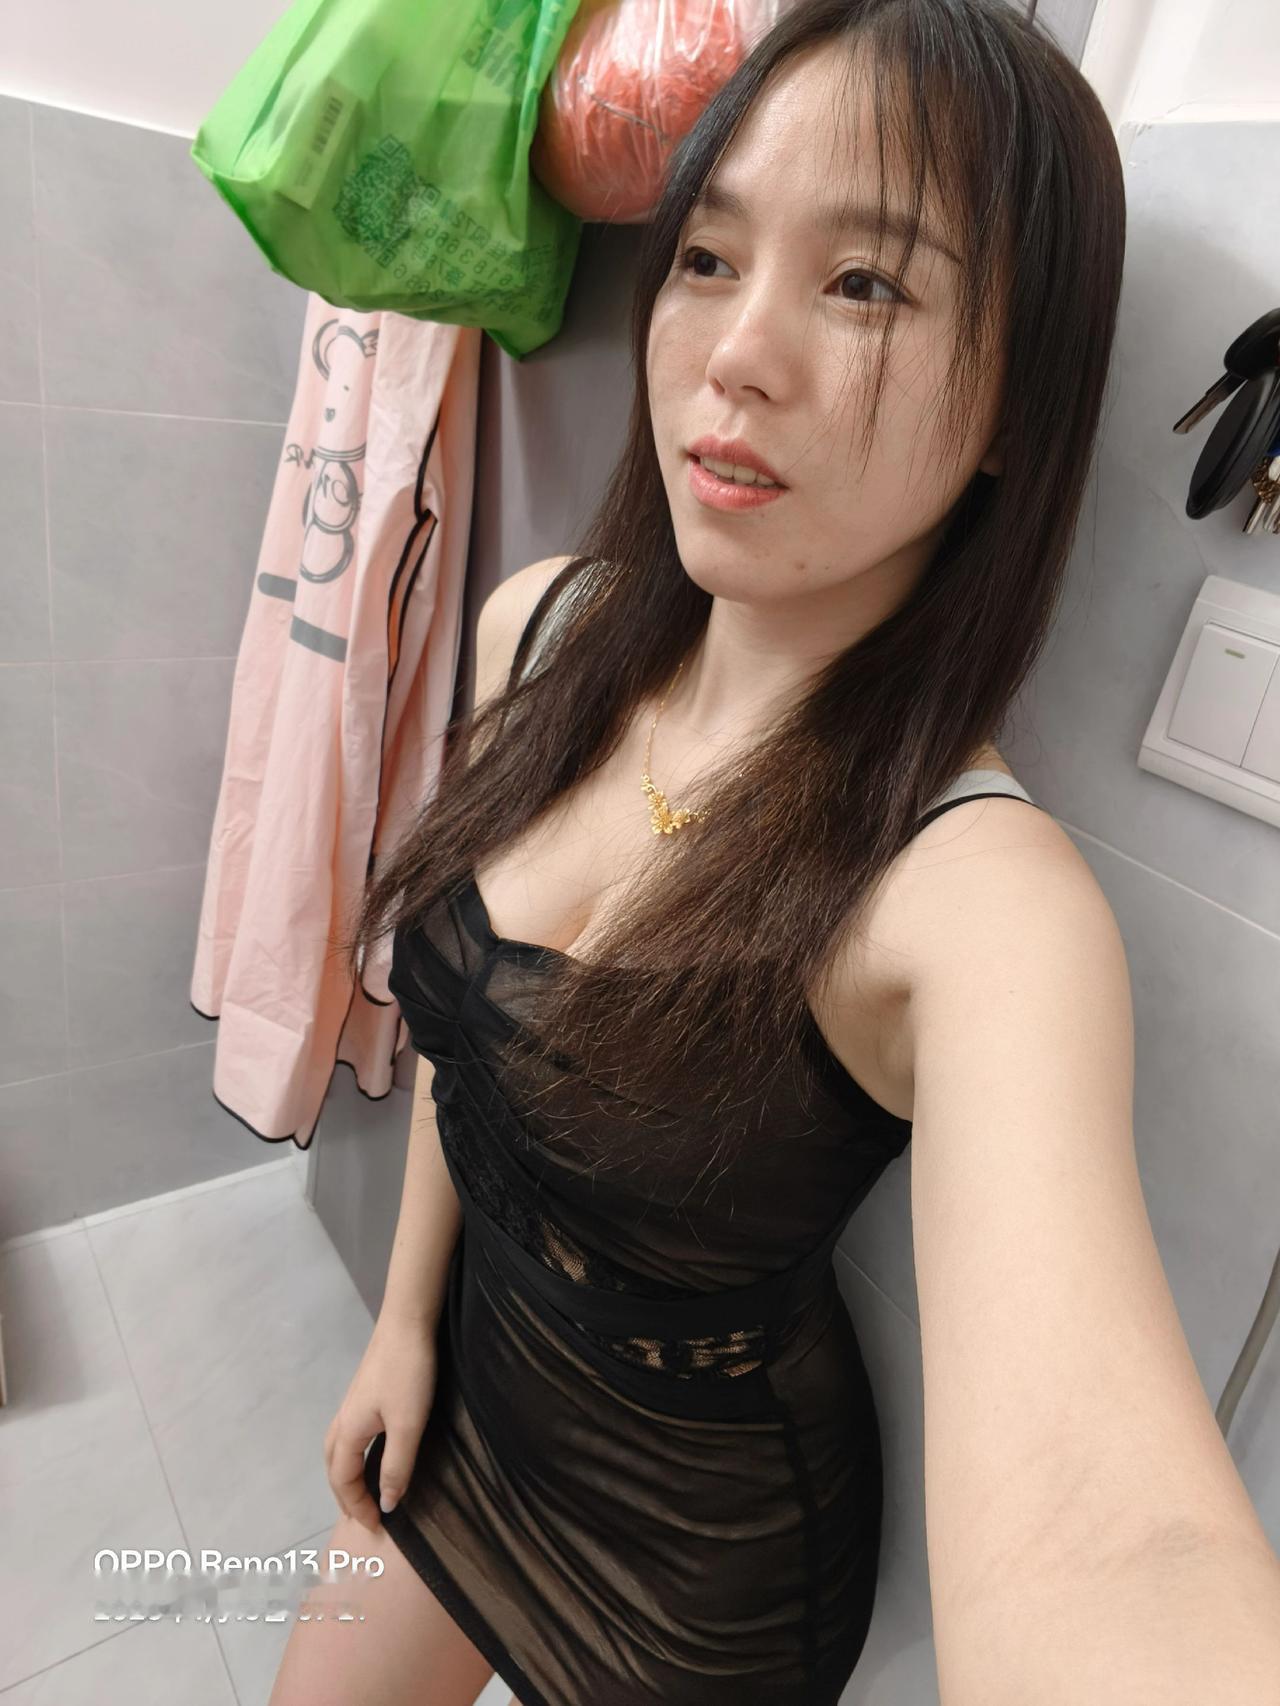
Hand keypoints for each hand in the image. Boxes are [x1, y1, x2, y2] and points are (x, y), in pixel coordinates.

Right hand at [324, 1312, 438, 1534]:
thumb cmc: (408, 1374)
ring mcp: (353, 1403)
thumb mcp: (408, 1425)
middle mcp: (344, 1418)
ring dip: (346, 1474)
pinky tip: (373, 1452)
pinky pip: (350, 1435)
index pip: (343, 1480)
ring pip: (338, 1448)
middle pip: (332, 1466)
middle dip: (345, 1494)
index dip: (356, 1506)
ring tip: (364, 1490)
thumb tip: (386, 1503)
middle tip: (364, 1515)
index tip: (376, 1527)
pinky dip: (354, 1455)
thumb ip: (396, 1466)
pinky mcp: (366, 1392)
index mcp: (349, 1430)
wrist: (408, 1322)